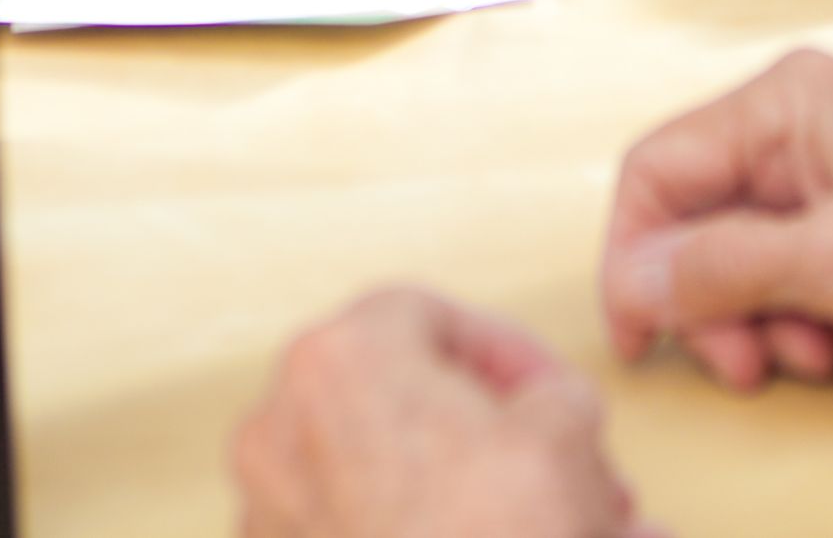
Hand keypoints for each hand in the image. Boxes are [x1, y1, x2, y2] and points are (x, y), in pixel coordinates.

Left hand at [232, 287, 655, 537]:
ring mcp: (267, 512)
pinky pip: (352, 531)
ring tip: (530, 519)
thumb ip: (554, 394)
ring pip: (375, 475)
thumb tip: (550, 415)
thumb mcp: (565, 434)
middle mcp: (279, 429)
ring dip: (457, 490)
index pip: (429, 316)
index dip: (505, 352)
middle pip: (396, 400)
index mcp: (339, 360)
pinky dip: (412, 532)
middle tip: (547, 463)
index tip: (547, 395)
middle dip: (484, 431)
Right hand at [600, 48, 832, 390]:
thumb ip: (723, 267)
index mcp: (786, 104)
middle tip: (743, 356)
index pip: (658, 169)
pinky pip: (787, 285)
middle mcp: (799, 134)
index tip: (637, 328)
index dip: (634, 253)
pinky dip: (804, 325)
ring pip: (738, 265)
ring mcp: (828, 185)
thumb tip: (638, 280)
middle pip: (695, 225)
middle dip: (713, 302)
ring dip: (762, 322)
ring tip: (813, 348)